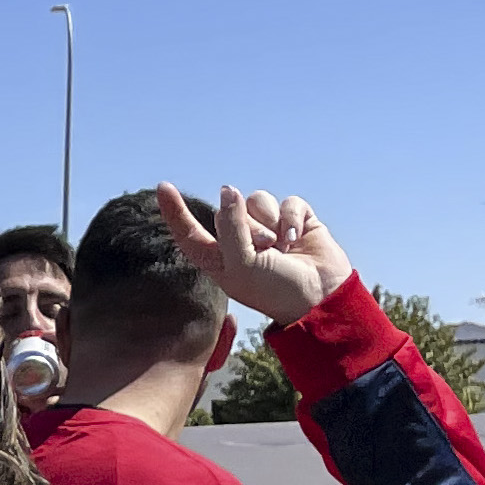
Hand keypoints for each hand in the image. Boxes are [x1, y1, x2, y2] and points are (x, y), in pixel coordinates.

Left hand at [156, 184, 350, 326]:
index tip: (163, 187)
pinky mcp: (294, 220)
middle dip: (249, 226)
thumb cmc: (275, 290)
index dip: (176, 211)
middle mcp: (240, 240)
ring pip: (257, 200)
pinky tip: (299, 239)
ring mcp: (268, 227)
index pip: (189, 231)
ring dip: (270, 221)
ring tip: (283, 247)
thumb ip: (230, 227)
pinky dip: (292, 217)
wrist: (320, 297)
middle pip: (230, 208)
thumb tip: (227, 189)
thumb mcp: (243, 264)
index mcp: (219, 257)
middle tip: (266, 250)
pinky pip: (287, 201)